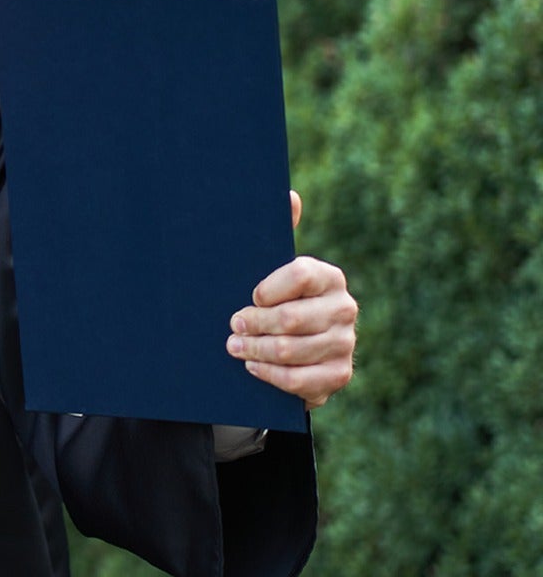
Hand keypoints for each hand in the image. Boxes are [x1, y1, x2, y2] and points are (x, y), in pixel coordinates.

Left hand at [226, 191, 356, 409]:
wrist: (293, 349)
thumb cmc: (275, 301)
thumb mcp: (272, 269)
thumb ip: (279, 233)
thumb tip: (289, 195)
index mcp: (329, 277)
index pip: (299, 274)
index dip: (268, 288)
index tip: (249, 296)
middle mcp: (344, 308)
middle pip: (291, 318)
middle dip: (253, 324)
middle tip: (232, 326)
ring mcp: (344, 344)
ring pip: (291, 350)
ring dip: (255, 350)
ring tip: (234, 347)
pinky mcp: (338, 375)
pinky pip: (299, 380)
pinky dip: (270, 375)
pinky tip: (253, 367)